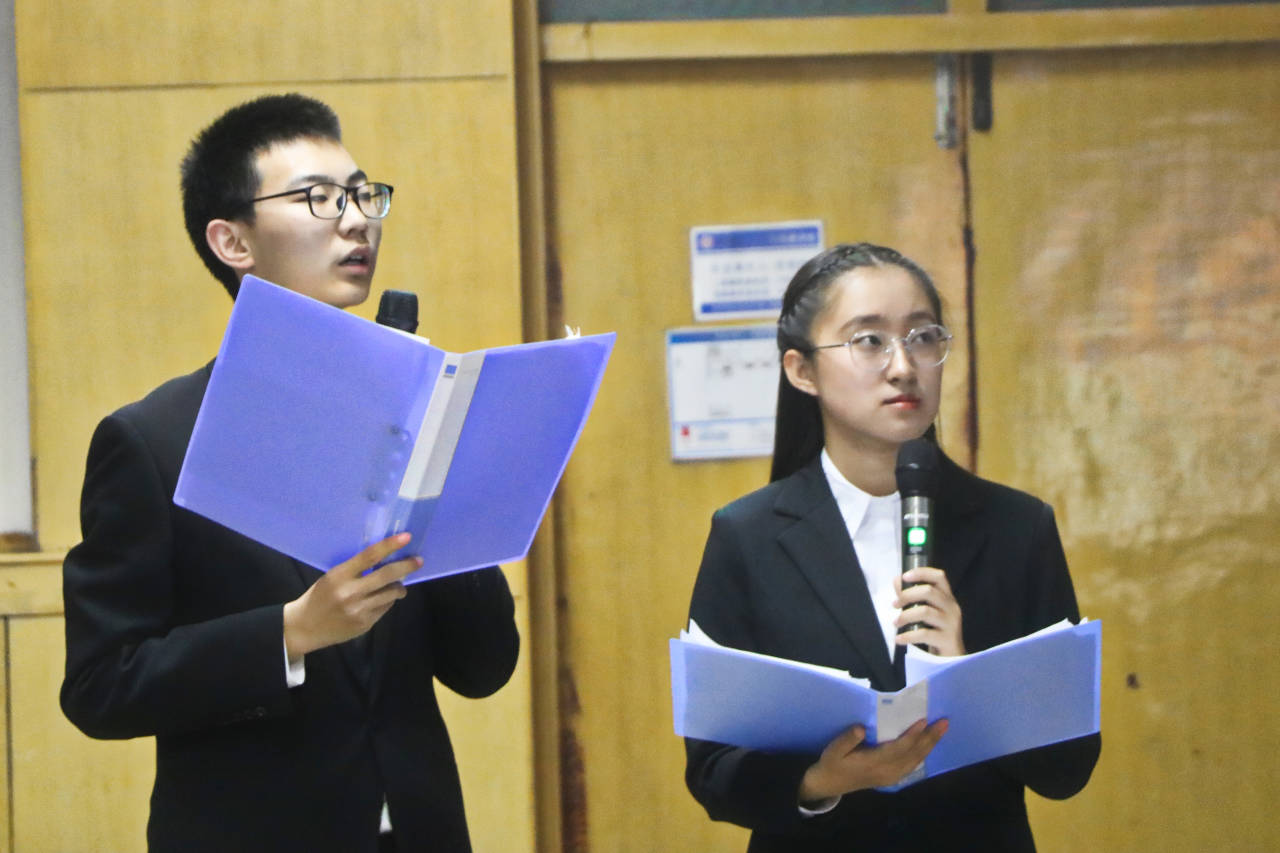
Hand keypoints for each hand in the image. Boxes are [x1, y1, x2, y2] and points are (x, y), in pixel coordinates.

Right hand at [282, 533, 420, 659]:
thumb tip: (386, 560)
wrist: (305, 627)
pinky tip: (380, 600)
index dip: (389, 545)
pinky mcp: (365, 624)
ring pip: (392, 593)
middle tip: (418, 561)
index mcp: (339, 576)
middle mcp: (350, 592)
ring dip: (399, 587)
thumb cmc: (320, 597)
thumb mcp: (332, 577)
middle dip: (406, 567)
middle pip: (387, 576)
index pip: (369, 556)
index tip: (406, 537)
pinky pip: (386, 607)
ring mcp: (359, 610)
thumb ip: (356, 570)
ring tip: (397, 585)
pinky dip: (388, 601)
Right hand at [797, 718, 948, 802]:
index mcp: (873, 763)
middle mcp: (886, 772)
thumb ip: (847, 739)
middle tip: (944, 722)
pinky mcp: (892, 778)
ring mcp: (891, 777)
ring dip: (930, 745)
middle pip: (913, 754)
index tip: (924, 720)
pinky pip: (912, 766)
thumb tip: (861, 728)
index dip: (912, 735)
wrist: (829, 785)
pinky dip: (923, 754)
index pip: (898, 748)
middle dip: (930, 738)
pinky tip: (929, 744)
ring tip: (942, 730)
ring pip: (916, 760)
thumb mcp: (833, 750)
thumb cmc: (832, 763)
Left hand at [894, 566, 964, 655]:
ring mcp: (951, 624)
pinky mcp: (947, 640)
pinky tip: (899, 639)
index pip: (939, 577)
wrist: (952, 660)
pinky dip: (908, 636)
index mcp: (947, 598)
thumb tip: (897, 581)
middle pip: (929, 592)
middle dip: (907, 595)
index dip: (922, 573)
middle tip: (895, 604)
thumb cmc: (936, 633)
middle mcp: (952, 608)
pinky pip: (924, 634)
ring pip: (925, 611)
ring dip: (905, 615)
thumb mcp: (927, 613)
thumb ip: (913, 598)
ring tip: (895, 623)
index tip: (904, 576)